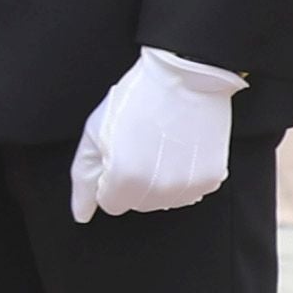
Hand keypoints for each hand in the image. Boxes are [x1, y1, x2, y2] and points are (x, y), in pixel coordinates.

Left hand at [67, 46, 240, 222]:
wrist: (186, 78)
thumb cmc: (137, 100)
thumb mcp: (94, 134)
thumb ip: (83, 180)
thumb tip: (81, 215)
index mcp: (124, 179)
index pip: (111, 204)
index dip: (111, 178)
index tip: (120, 154)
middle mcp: (157, 189)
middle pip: (137, 203)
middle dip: (134, 180)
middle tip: (141, 145)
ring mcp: (186, 186)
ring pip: (164, 200)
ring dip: (159, 181)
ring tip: (161, 146)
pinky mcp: (210, 179)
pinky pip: (189, 191)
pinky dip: (184, 176)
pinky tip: (181, 150)